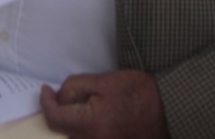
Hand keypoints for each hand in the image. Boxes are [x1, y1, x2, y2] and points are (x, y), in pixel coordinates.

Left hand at [40, 70, 170, 138]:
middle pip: (63, 130)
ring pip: (75, 136)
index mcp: (90, 125)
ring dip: (73, 121)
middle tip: (67, 95)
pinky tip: (95, 116)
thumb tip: (59, 97)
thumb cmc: (139, 93)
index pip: (54, 118)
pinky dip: (85, 129)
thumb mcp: (104, 81)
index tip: (45, 90)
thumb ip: (75, 87)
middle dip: (61, 111)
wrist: (169, 110)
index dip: (45, 102)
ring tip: (86, 105)